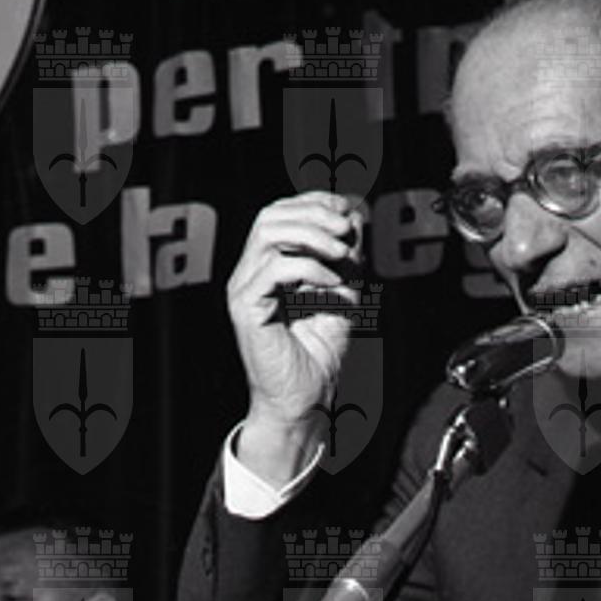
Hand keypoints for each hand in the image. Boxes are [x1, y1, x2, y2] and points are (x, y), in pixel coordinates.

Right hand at [226, 193, 366, 474]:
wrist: (305, 399)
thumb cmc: (318, 352)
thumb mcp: (343, 293)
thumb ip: (348, 257)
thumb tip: (355, 217)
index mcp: (268, 264)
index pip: (280, 212)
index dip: (313, 201)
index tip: (348, 210)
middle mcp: (250, 272)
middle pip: (269, 215)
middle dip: (313, 213)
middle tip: (347, 229)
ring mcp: (244, 288)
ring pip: (268, 234)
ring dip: (312, 236)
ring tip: (342, 253)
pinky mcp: (247, 308)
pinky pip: (272, 269)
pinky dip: (309, 268)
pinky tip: (331, 283)